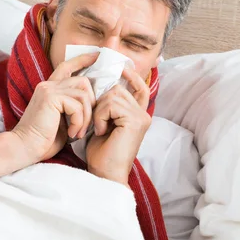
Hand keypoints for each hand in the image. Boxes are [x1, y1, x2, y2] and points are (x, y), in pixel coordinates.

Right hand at [11, 53, 97, 163]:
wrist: (24, 149)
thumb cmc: (44, 140)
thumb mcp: (63, 120)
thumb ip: (73, 107)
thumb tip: (93, 102)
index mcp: (50, 89)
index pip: (67, 66)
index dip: (83, 59)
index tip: (98, 56)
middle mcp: (48, 85)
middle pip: (83, 81)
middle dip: (91, 104)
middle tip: (86, 125)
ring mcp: (49, 90)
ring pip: (83, 95)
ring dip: (86, 117)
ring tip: (78, 132)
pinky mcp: (50, 98)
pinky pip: (77, 105)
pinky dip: (79, 122)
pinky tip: (72, 133)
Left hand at [85, 68, 151, 186]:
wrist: (104, 174)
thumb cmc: (101, 153)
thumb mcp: (103, 123)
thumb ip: (107, 105)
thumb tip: (102, 83)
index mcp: (137, 114)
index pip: (139, 87)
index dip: (131, 74)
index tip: (121, 65)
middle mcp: (143, 114)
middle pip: (118, 88)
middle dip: (101, 100)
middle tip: (96, 120)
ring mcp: (141, 117)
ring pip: (113, 94)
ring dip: (99, 110)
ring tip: (99, 128)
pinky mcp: (135, 121)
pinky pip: (111, 104)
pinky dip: (100, 116)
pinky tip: (102, 131)